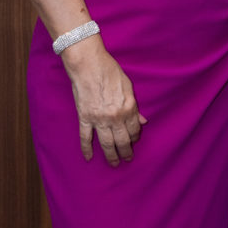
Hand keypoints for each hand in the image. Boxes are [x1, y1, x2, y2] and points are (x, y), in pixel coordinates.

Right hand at [62, 37, 147, 165]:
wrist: (88, 64)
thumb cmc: (109, 71)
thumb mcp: (128, 86)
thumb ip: (134, 105)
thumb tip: (142, 121)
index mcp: (128, 107)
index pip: (134, 129)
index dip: (135, 136)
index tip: (134, 140)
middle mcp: (115, 117)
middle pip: (122, 140)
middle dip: (126, 152)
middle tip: (127, 159)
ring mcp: (98, 119)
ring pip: (106, 143)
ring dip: (111, 156)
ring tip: (114, 164)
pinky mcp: (84, 118)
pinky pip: (85, 138)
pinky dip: (87, 149)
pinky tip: (89, 158)